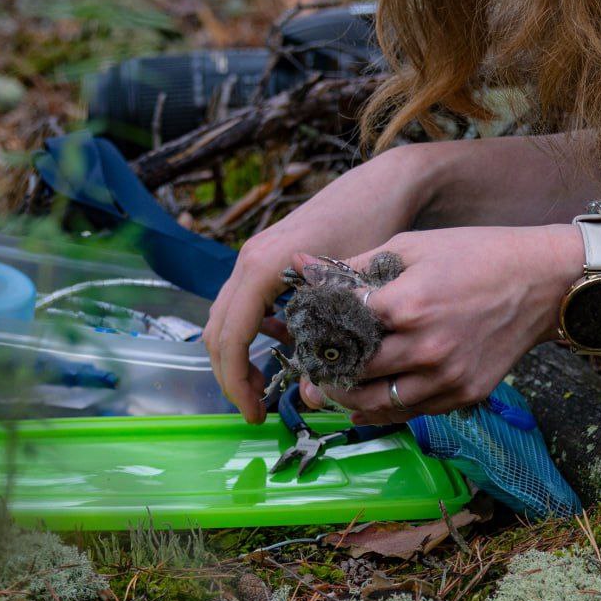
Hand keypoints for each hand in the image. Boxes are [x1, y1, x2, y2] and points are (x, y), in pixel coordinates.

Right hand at [204, 147, 428, 421]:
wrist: (383, 186)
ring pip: (225, 318)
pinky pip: (242, 303)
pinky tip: (277, 351)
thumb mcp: (351, 289)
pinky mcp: (265, 257)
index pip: (231, 340)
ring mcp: (253, 256)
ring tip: (262, 388)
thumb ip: (327, 339)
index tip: (255, 414)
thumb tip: (311, 393)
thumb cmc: (373, 229)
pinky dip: (248, 333)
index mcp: (263, 268)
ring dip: (236, 356)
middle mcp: (248, 260)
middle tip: (255, 410)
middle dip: (230, 377)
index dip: (237, 383)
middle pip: (217, 332)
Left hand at [300, 225, 582, 423]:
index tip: (303, 323)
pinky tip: (363, 400)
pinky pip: (410, 412)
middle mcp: (425, 347)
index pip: (338, 324)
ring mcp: (446, 376)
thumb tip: (301, 267)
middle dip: (322, 366)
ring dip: (346, 395)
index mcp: (407, 304)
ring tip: (332, 383)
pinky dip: (381, 409)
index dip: (314, 324)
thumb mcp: (413, 246)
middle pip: (350, 371)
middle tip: (308, 360)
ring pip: (375, 402)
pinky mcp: (464, 394)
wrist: (543, 282)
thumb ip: (356, 264)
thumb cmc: (476, 255)